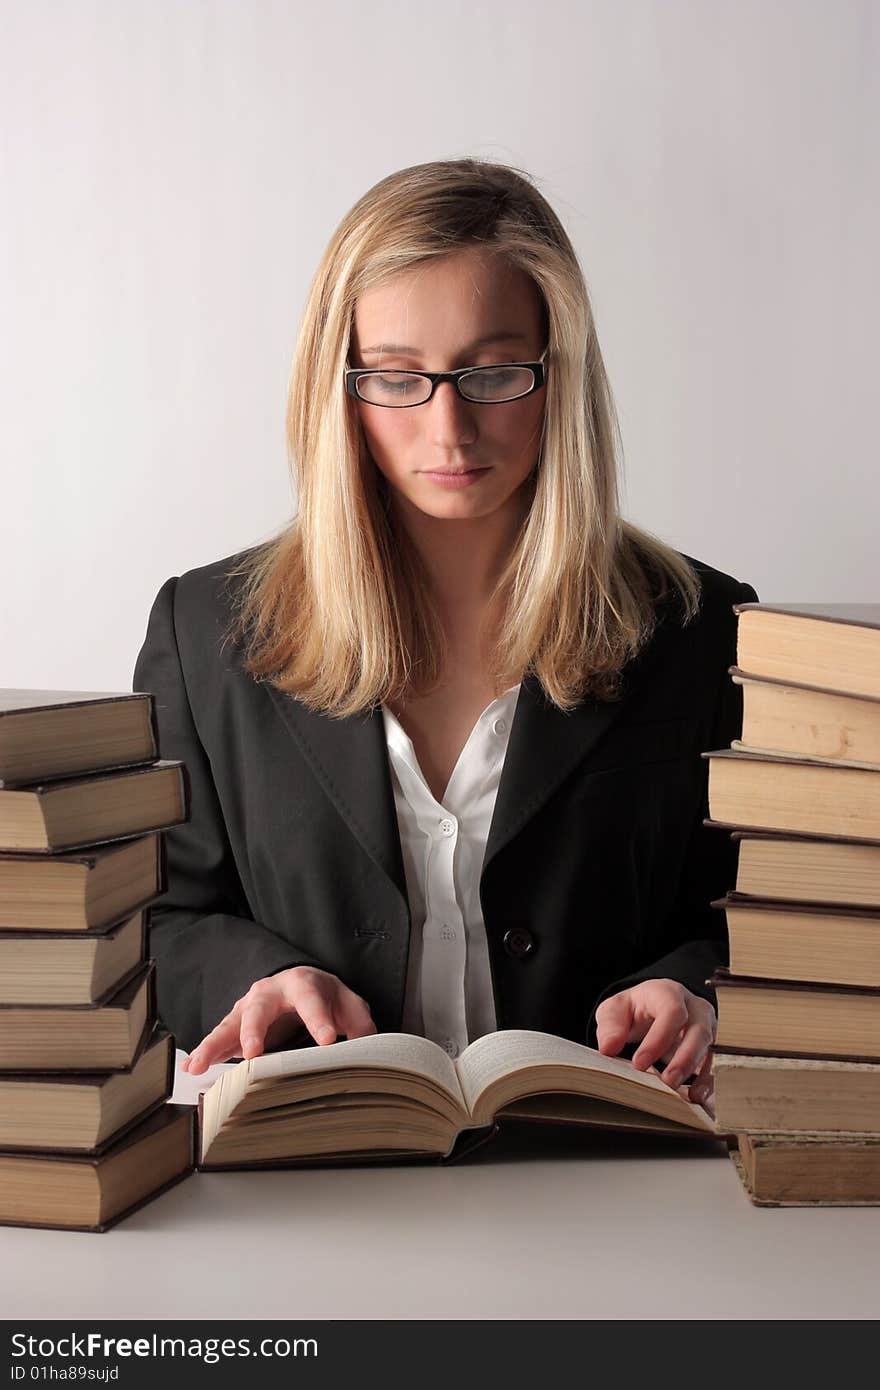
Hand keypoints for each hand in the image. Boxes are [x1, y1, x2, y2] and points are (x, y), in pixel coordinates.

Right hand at [180, 966, 376, 1073]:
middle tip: (254, 1052)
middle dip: (255, 1029)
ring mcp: (248, 1008)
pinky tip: (192, 1068)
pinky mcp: (235, 1025)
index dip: (319, 1019)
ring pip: (229, 1024)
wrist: (299, 985)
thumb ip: (359, 1023)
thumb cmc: (324, 998)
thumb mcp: (347, 1005)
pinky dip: (206, 1053)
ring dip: (215, 1044)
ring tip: (200, 1065)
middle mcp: (269, 992)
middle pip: (260, 1007)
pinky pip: (218, 1039)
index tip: (327, 1041)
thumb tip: (368, 1047)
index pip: (311, 999)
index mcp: (302, 983)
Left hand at [594, 978, 715, 1109]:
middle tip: (667, 1083)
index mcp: (668, 993)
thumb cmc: (633, 1010)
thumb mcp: (614, 1011)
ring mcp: (707, 1027)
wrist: (650, 1010)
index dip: (658, 1039)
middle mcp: (694, 1008)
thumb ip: (610, 1026)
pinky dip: (709, 1083)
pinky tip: (696, 1098)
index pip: (672, 1012)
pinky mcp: (712, 1047)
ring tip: (684, 1096)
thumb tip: (609, 1048)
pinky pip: (716, 1065)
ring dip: (699, 1074)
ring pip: (711, 1050)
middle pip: (698, 1032)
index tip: (639, 1064)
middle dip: (684, 1059)